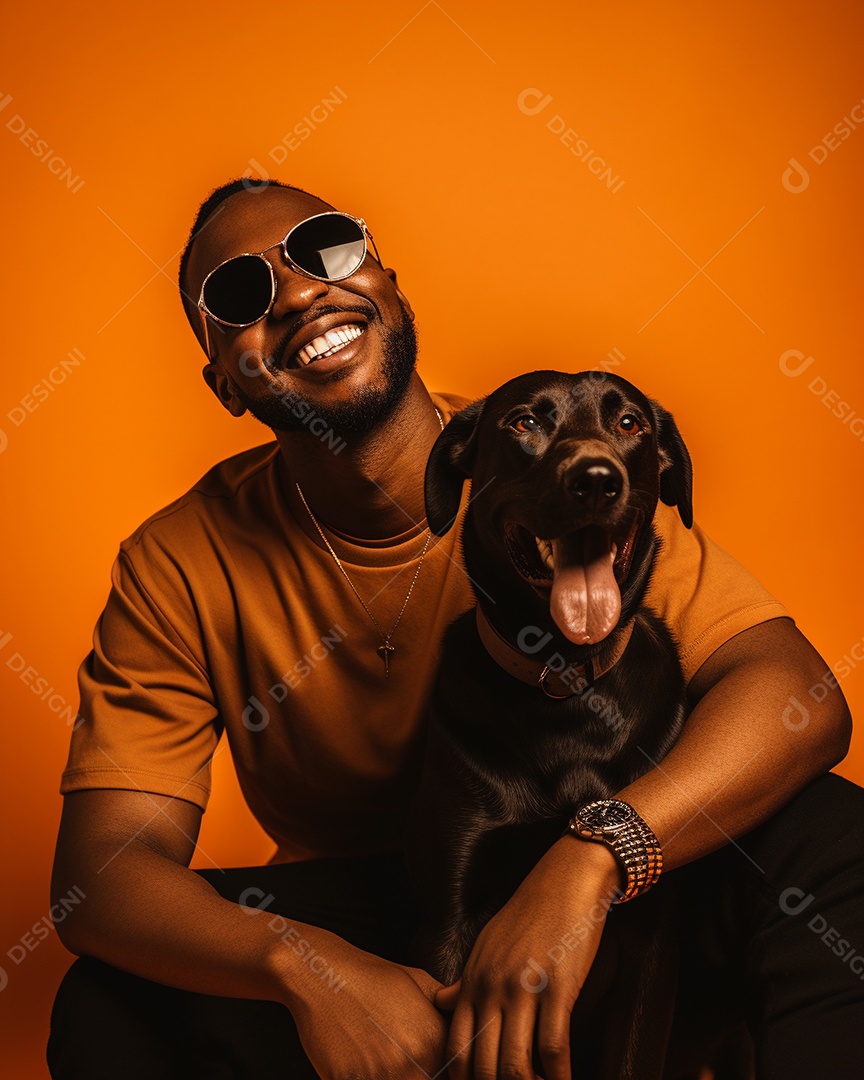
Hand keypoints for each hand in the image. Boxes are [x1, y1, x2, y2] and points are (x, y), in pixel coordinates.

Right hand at [274, 928, 449, 1079]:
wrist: (323, 973)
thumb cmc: (369, 977)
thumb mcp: (420, 982)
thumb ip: (446, 1012)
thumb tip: (467, 1029)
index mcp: (433, 1041)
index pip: (449, 1074)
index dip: (440, 1071)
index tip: (426, 1064)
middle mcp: (411, 1062)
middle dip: (414, 1075)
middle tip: (394, 1056)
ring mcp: (379, 1075)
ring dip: (390, 1077)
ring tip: (376, 1056)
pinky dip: (363, 1078)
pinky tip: (358, 1061)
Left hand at [436, 838, 621, 1079]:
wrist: (563, 881)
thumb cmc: (527, 914)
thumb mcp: (487, 945)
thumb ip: (466, 981)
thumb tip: (440, 1002)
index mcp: (473, 980)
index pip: (456, 1047)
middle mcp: (492, 988)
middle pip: (484, 1064)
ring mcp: (524, 988)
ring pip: (516, 1063)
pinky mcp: (557, 987)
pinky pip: (554, 1046)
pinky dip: (559, 1075)